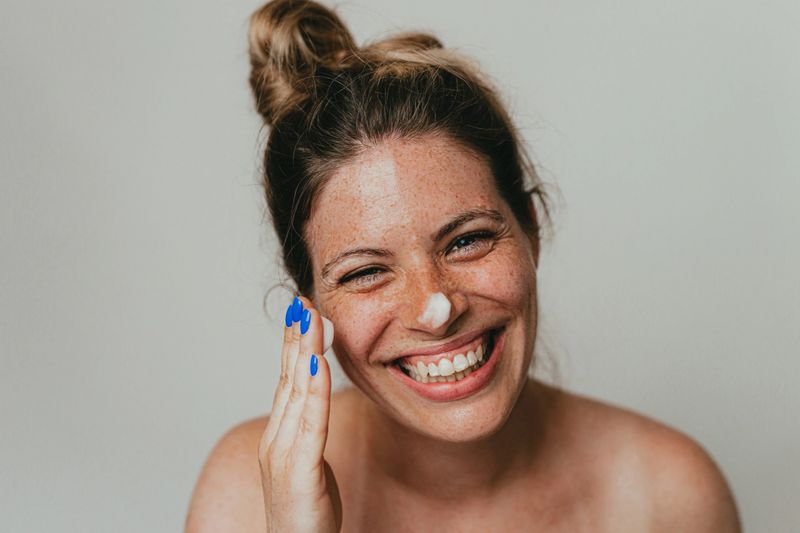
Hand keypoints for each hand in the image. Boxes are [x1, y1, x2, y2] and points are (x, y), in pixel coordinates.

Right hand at [258, 296, 340, 532]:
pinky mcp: (298, 470)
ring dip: (304, 351)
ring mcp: (283, 454)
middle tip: (303, 301)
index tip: (303, 313)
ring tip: (311, 318)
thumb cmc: (305, 515)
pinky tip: (318, 364)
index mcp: (280, 437)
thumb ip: (309, 434)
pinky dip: (313, 389)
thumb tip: (319, 404)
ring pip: (297, 392)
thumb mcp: (309, 466)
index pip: (288, 381)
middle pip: (288, 378)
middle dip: (297, 337)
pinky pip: (310, 422)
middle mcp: (276, 439)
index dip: (294, 345)